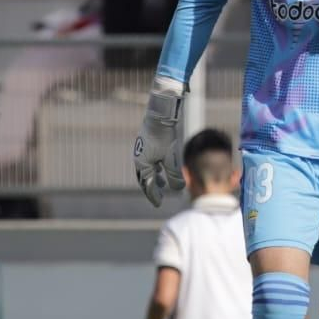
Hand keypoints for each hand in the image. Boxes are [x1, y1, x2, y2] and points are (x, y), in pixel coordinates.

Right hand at [134, 78, 184, 206]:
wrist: (160, 114)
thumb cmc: (164, 136)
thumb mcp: (172, 157)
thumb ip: (175, 175)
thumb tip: (179, 190)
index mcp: (142, 164)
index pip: (147, 185)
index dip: (154, 196)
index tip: (159, 204)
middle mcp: (139, 159)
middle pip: (144, 179)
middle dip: (151, 189)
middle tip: (158, 198)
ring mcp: (142, 151)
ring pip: (147, 169)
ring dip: (154, 178)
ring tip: (162, 184)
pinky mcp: (147, 145)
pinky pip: (149, 161)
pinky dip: (155, 168)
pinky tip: (162, 168)